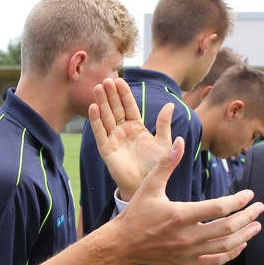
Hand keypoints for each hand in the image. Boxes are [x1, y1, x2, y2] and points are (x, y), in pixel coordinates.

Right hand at [88, 77, 173, 200]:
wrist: (147, 185)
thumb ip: (164, 124)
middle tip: (106, 80)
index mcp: (137, 127)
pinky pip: (100, 132)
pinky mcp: (106, 149)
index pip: (129, 106)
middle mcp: (123, 131)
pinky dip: (95, 120)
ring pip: (106, 117)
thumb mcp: (163, 142)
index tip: (119, 80)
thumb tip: (170, 105)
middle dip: (111, 94)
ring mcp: (113, 139)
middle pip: (115, 108)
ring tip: (97, 88)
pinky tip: (93, 107)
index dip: (124, 94)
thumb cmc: (156, 166)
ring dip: (102, 103)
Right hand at [112, 137, 263, 264]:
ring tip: (257, 225)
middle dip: (248, 217)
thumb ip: (167, 163)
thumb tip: (180, 141)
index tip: (249, 195)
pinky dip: (232, 252)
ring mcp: (189, 252)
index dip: (238, 201)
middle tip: (260, 208)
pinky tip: (241, 244)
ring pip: (225, 245)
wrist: (123, 244)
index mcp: (180, 215)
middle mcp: (187, 236)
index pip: (219, 208)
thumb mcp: (150, 186)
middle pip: (228, 227)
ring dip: (245, 235)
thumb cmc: (137, 213)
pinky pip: (216, 260)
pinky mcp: (187, 263)